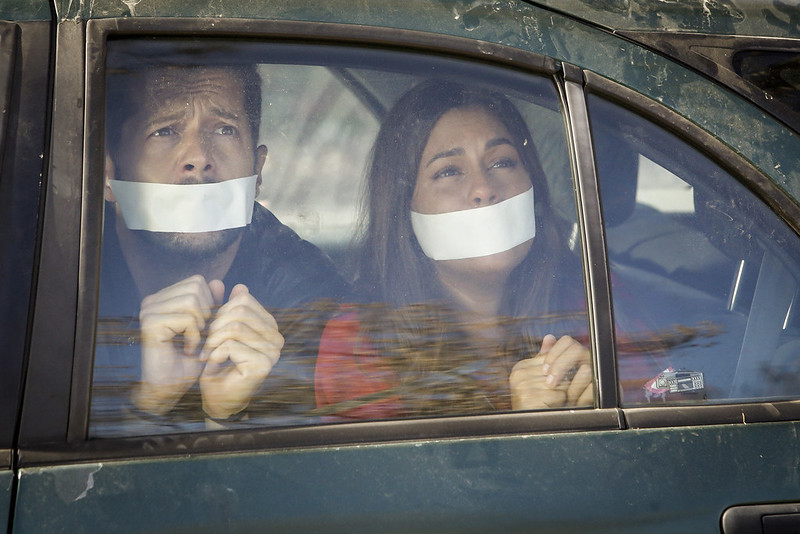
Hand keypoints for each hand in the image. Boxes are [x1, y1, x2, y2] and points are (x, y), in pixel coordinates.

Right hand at [134, 275, 215, 414]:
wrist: (170, 387)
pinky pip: (187, 318)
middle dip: (206, 313)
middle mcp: (152, 300)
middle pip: (196, 287)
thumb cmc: (188, 360)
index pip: (198, 281)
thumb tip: (218, 282)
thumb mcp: (206, 328)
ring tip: (194, 341)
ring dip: (200, 325)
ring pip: (192, 301)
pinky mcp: (150, 323)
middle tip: (199, 335)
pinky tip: (187, 349)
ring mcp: (149, 310)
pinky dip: (194, 335)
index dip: (210, 303)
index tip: (204, 327)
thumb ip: (211, 305)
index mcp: (163, 298)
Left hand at [199, 283, 283, 419]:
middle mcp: (276, 337)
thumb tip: (240, 286)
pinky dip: (214, 353)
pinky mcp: (262, 365)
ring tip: (208, 353)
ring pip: (234, 327)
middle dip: (216, 326)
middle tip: (207, 343)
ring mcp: (272, 352)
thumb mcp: (222, 331)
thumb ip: (231, 309)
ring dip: (213, 341)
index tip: (212, 330)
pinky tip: (213, 363)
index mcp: (270, 325)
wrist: (218, 398)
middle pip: (239, 311)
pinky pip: (230, 346)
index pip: (244, 300)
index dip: (221, 312)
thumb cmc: (219, 363)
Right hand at [509, 334, 592, 409]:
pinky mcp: (529, 397)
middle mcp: (518, 375)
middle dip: (560, 384)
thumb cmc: (536, 405)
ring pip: (559, 383)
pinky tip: (548, 408)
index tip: (555, 385)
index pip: (551, 360)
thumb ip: (545, 358)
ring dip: (560, 395)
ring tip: (549, 403)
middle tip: (552, 396)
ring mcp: (522, 386)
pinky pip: (558, 395)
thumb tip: (550, 337)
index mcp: (520, 367)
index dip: (559, 373)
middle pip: (557, 371)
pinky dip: (558, 403)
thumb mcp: (541, 379)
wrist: (526, 430)